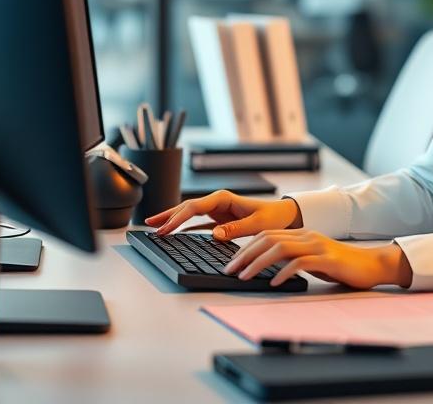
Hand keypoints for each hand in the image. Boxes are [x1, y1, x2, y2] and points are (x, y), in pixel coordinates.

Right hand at [143, 191, 302, 239]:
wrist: (283, 215)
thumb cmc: (272, 217)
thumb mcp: (257, 225)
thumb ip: (236, 229)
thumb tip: (214, 234)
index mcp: (223, 198)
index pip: (194, 207)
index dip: (177, 218)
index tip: (164, 230)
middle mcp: (217, 201)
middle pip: (186, 207)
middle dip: (167, 216)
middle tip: (148, 226)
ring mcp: (216, 210)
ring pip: (188, 214)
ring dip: (172, 220)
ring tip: (153, 227)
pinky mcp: (219, 219)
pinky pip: (196, 222)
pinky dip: (184, 226)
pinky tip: (172, 232)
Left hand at [223, 229, 412, 288]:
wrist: (371, 265)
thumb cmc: (340, 265)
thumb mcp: (312, 259)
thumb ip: (293, 259)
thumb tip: (268, 267)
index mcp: (301, 234)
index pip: (266, 235)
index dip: (246, 247)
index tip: (232, 262)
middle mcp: (306, 235)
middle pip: (268, 239)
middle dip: (245, 254)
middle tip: (230, 269)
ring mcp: (317, 245)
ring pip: (279, 249)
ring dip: (258, 263)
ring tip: (244, 276)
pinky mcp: (326, 259)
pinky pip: (300, 263)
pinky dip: (283, 272)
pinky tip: (274, 282)